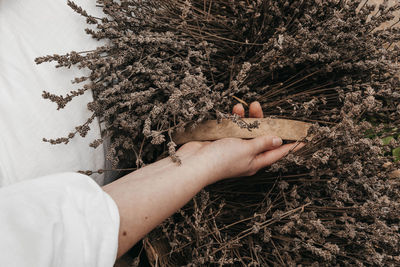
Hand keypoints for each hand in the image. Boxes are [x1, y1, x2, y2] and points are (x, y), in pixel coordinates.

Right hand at [177, 101, 303, 184]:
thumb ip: (262, 142)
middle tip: (266, 109)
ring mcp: (233, 147)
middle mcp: (246, 155)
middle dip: (265, 123)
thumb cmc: (221, 160)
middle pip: (262, 137)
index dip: (291, 146)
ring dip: (249, 118)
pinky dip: (235, 119)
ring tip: (250, 106)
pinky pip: (233, 127)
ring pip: (247, 130)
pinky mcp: (222, 140)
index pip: (277, 153)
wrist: (194, 162)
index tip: (304, 140)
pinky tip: (235, 111)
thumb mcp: (247, 150)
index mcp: (255, 162)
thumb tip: (278, 140)